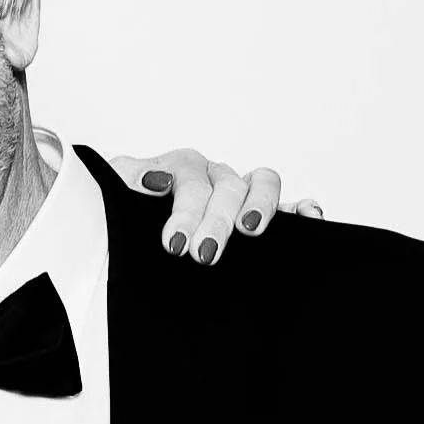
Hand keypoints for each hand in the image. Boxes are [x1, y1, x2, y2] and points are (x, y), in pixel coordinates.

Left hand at [111, 148, 323, 265]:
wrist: (127, 238)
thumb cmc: (122, 212)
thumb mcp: (114, 195)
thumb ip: (126, 182)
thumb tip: (156, 182)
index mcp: (180, 168)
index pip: (189, 179)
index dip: (185, 211)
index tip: (175, 244)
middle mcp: (213, 176)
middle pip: (225, 186)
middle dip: (216, 221)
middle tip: (203, 254)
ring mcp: (239, 193)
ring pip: (261, 184)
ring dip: (259, 206)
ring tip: (250, 230)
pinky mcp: (259, 215)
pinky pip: (288, 204)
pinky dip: (301, 207)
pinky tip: (309, 217)